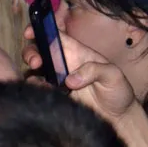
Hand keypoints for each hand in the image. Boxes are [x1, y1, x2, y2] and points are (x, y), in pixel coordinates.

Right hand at [22, 26, 139, 123]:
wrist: (117, 117)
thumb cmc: (117, 91)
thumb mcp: (113, 75)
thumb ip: (95, 70)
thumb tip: (70, 80)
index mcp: (77, 52)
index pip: (55, 35)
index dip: (41, 29)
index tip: (30, 32)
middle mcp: (63, 64)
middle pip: (39, 50)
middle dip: (31, 52)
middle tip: (36, 62)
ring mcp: (56, 80)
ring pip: (34, 70)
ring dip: (30, 71)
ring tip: (37, 78)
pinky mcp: (53, 95)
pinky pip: (37, 89)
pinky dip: (33, 88)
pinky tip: (40, 90)